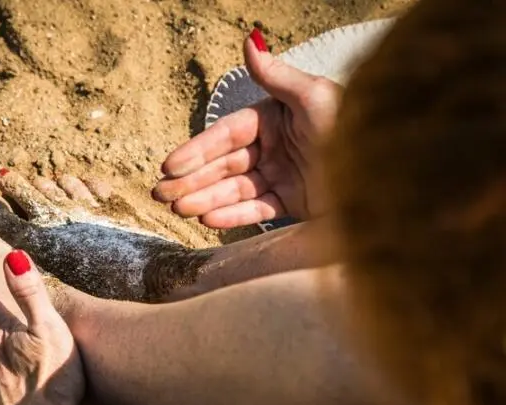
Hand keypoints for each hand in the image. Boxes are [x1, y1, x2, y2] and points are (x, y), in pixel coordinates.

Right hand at [152, 33, 341, 227]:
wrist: (388, 178)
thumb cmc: (354, 129)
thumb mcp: (315, 97)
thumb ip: (277, 75)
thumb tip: (250, 39)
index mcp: (275, 117)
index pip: (227, 136)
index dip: (196, 151)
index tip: (169, 166)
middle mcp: (275, 146)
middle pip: (223, 165)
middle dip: (191, 181)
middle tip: (160, 194)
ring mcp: (282, 176)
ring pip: (234, 189)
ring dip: (204, 200)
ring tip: (177, 210)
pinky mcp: (293, 204)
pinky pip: (257, 210)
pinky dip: (232, 215)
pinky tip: (208, 220)